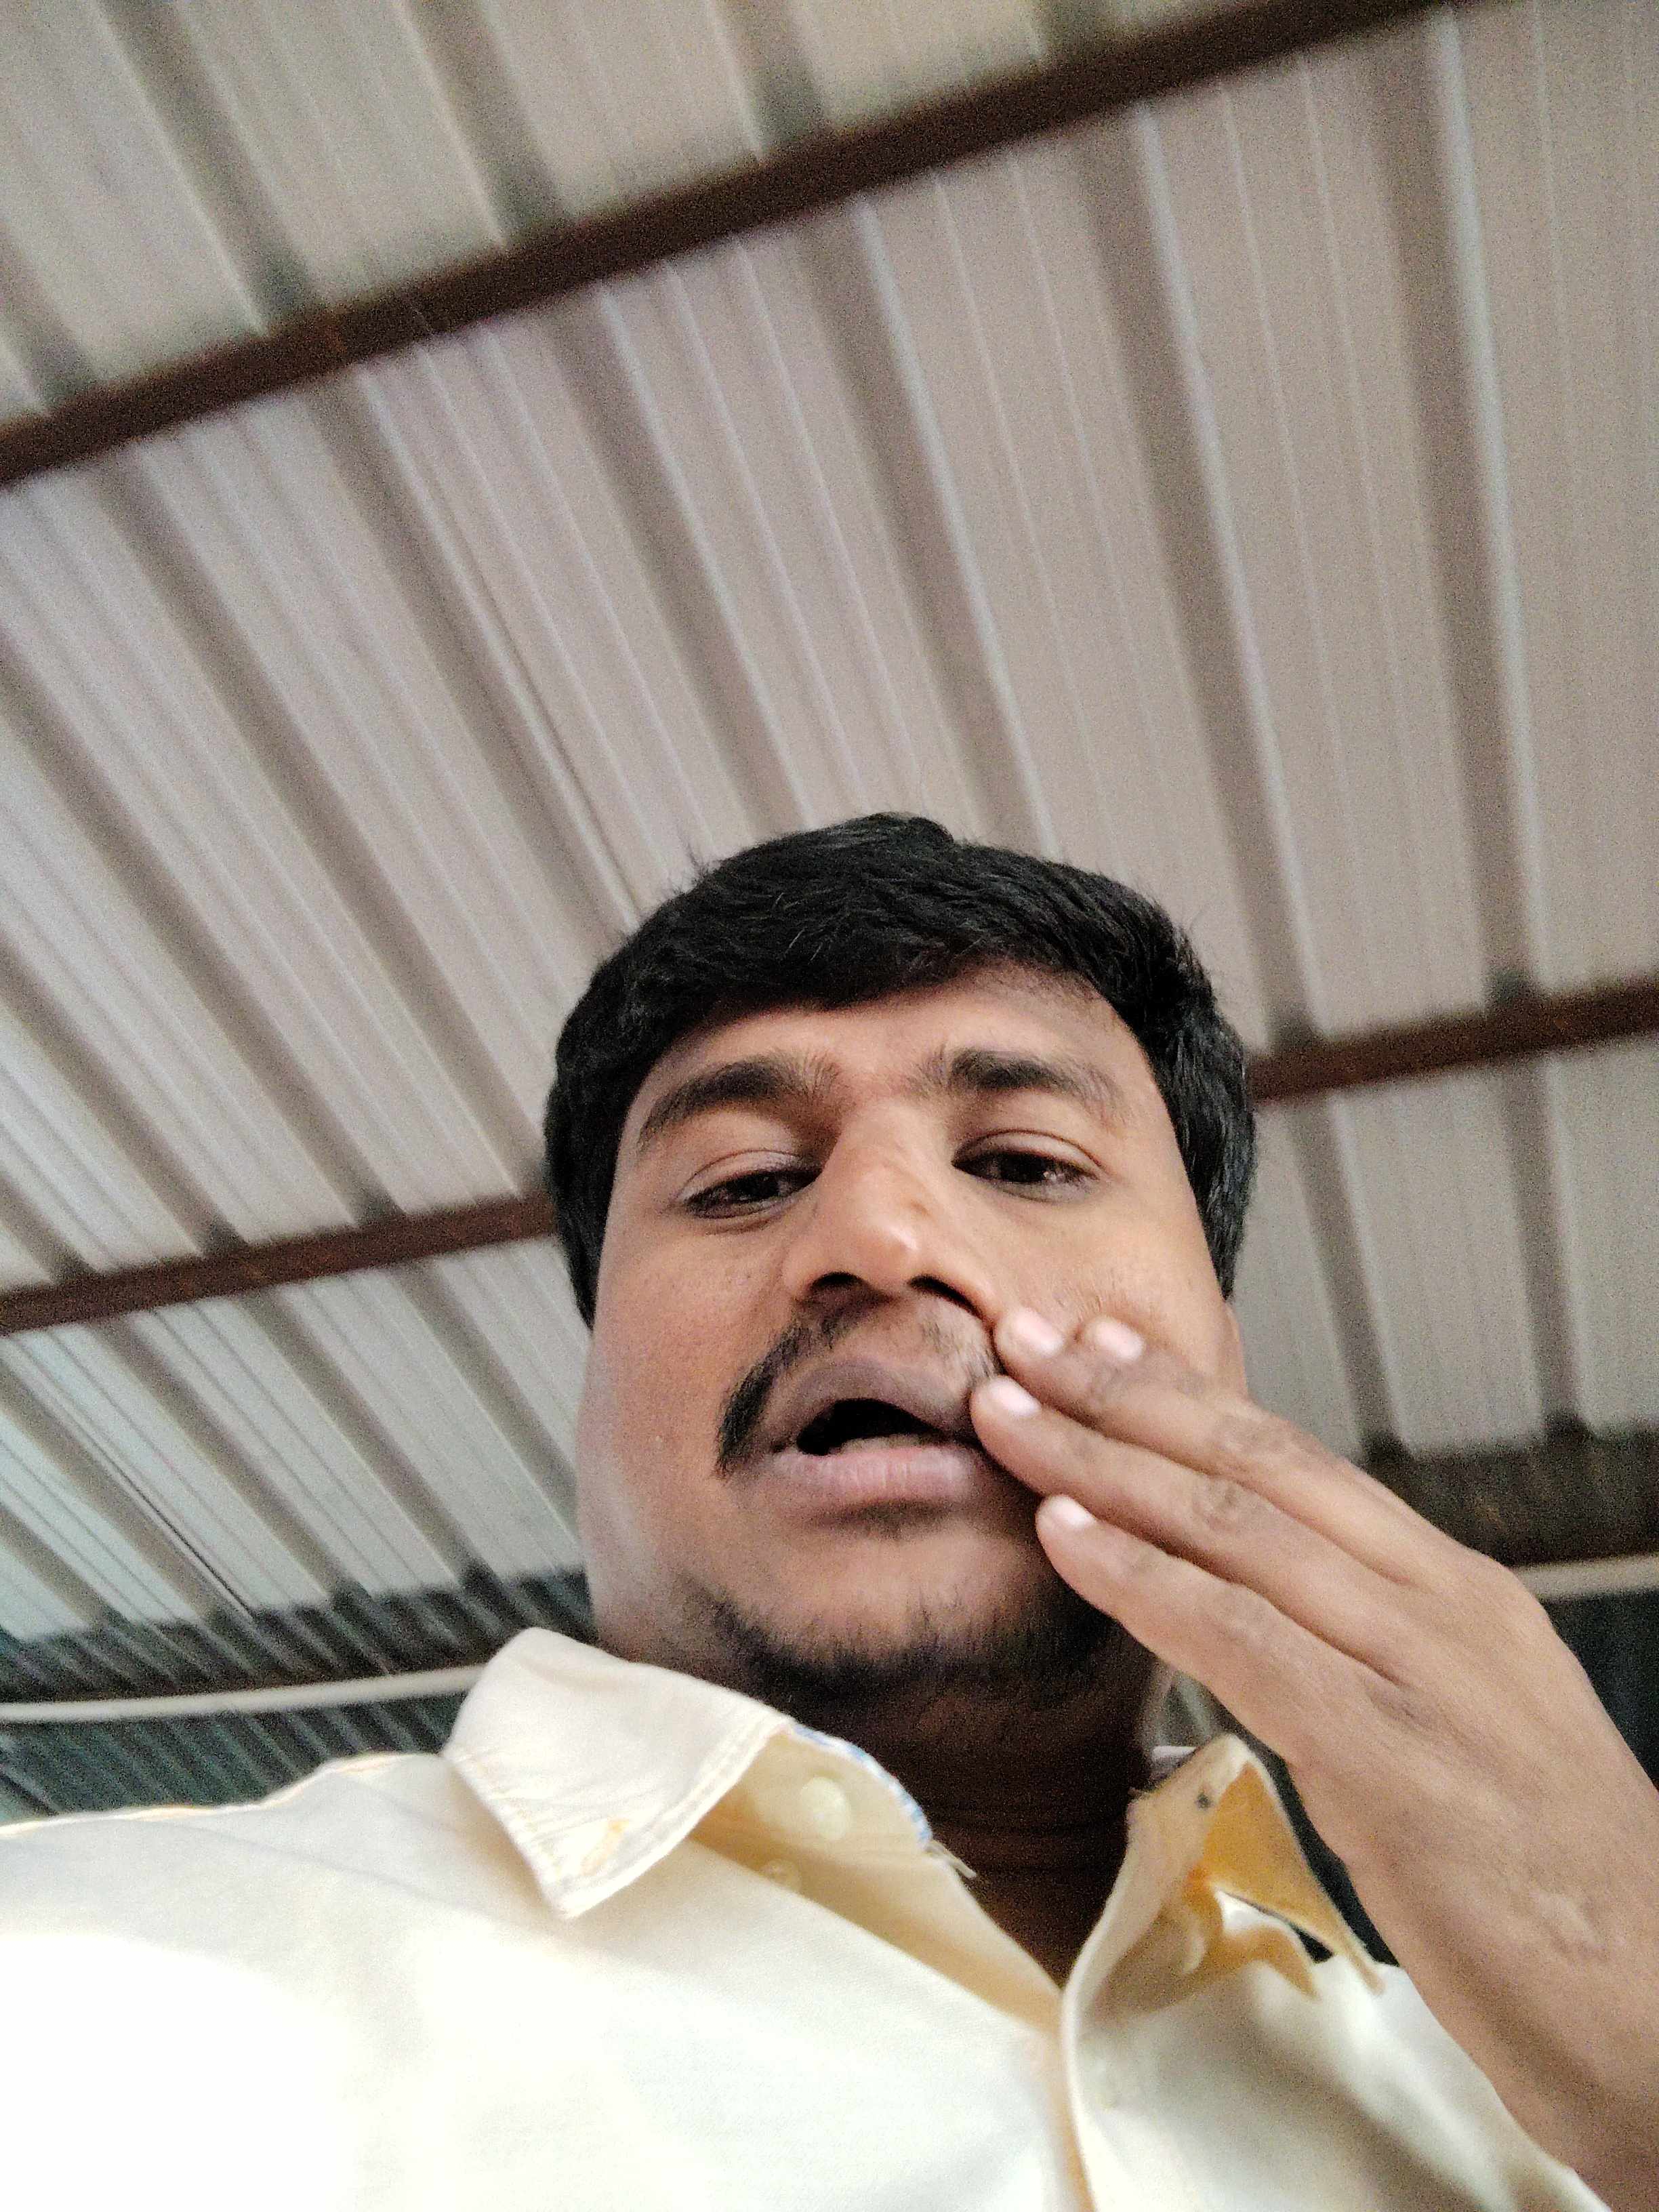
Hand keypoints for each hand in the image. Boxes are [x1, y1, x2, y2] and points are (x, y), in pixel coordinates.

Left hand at [970, 1308, 1658, 2206]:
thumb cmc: (1546, 1890)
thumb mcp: (1459, 1731)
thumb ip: (1363, 1655)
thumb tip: (1245, 1605)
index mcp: (1458, 1592)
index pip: (1297, 1460)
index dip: (1184, 1394)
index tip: (1094, 1343)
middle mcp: (1446, 1608)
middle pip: (1258, 1465)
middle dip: (1126, 1397)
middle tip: (1024, 1339)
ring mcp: (1427, 1677)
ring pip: (1239, 1533)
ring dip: (1104, 1468)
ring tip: (1007, 1420)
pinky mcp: (1398, 1764)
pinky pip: (1246, 1643)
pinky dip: (1146, 1582)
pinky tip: (1069, 1541)